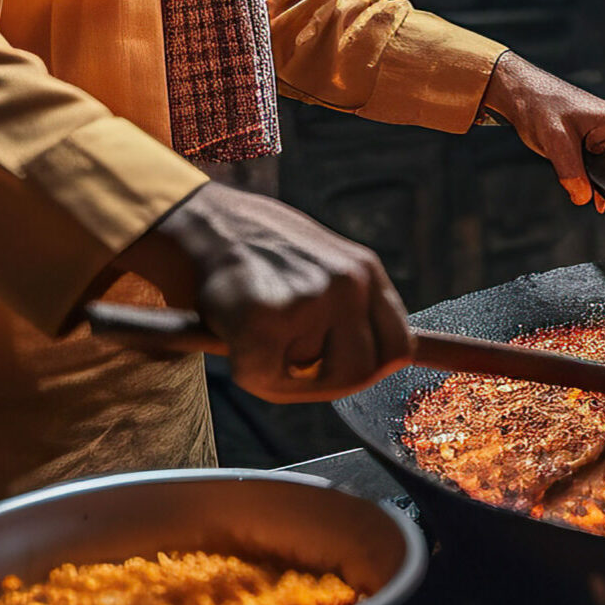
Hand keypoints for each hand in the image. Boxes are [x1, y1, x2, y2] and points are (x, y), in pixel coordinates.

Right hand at [125, 181, 411, 402]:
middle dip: (326, 381)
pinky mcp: (266, 318)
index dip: (371, 368)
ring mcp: (310, 298)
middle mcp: (348, 281)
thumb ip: (351, 313)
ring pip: (317, 379)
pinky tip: (236, 334)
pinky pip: (269, 378)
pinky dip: (249, 370)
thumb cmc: (261, 256)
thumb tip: (375, 368)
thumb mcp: (325, 267)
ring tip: (262, 336)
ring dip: (287, 374)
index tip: (340, 369)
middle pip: (363, 371)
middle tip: (289, 363)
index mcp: (365, 271)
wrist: (205, 223)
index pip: (400, 346)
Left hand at [480, 52, 604, 213]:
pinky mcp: (581, 137)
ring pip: (602, 166)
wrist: (516, 90)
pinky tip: (573, 180)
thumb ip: (572, 173)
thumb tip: (583, 197)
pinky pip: (588, 161)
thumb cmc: (538, 104)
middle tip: (597, 206)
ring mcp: (595, 132)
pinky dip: (582, 173)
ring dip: (591, 180)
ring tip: (581, 192)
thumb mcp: (556, 142)